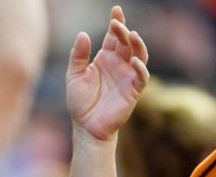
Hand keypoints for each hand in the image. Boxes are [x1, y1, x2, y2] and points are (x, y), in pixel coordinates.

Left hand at [65, 6, 149, 141]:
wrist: (86, 126)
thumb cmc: (80, 102)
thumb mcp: (74, 76)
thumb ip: (78, 56)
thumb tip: (82, 34)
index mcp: (105, 58)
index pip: (114, 37)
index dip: (117, 23)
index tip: (116, 10)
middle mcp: (119, 64)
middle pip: (126, 42)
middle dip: (123, 31)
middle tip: (117, 24)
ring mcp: (128, 76)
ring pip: (140, 55)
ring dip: (137, 45)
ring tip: (131, 35)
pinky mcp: (133, 90)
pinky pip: (142, 76)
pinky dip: (140, 68)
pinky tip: (134, 61)